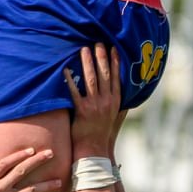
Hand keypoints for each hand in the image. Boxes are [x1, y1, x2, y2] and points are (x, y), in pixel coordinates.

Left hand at [65, 43, 121, 157]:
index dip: (115, 62)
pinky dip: (70, 80)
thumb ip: (120, 106)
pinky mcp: (82, 111)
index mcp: (115, 102)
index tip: (113, 48)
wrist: (94, 149)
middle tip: (98, 42)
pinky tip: (66, 69)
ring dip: (87, 63)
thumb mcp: (116, 118)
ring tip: (84, 49)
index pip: (117, 77)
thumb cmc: (103, 134)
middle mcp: (106, 101)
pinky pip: (75, 92)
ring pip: (91, 80)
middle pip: (104, 75)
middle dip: (101, 57)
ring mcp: (94, 105)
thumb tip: (127, 96)